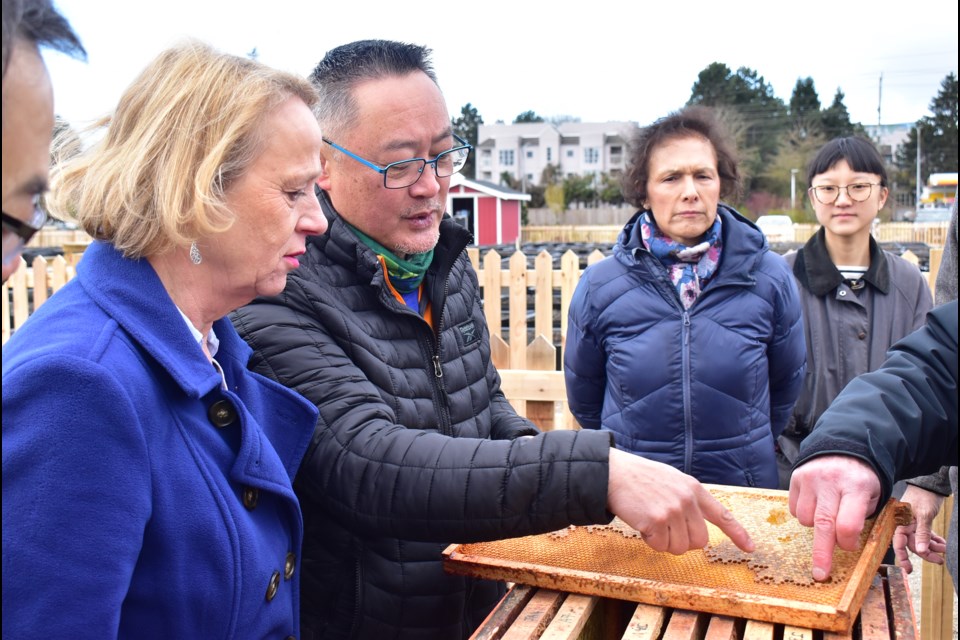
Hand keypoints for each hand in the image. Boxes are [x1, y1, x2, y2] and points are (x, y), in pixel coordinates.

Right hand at [606, 448, 753, 554]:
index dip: (738, 533)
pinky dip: (650, 541)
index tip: (750, 548)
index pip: (722, 515)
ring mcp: (672, 510)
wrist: (613, 473)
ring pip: (680, 548)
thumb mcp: (672, 480)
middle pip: (699, 541)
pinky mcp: (656, 521)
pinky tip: (642, 524)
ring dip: (665, 542)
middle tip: (666, 530)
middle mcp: (687, 500)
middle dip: (683, 542)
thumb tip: (696, 527)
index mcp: (694, 489)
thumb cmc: (640, 478)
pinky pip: (660, 546)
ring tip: (651, 523)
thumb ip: (688, 499)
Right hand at [789, 455, 880, 581]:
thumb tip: (843, 545)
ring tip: (826, 514)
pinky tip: (815, 504)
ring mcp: (811, 478)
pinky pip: (794, 509)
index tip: (849, 548)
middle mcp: (831, 482)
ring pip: (806, 519)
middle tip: (820, 574)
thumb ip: (859, 518)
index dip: (848, 542)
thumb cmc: (860, 480)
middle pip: (824, 524)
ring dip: (815, 526)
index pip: (848, 523)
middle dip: (822, 553)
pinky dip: (803, 514)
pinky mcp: (796, 477)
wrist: (844, 448)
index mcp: (856, 487)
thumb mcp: (871, 496)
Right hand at [893, 484, 946, 572]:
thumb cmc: (923, 496)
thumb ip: (922, 533)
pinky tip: (943, 544)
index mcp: (900, 522)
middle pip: (912, 544)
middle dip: (926, 553)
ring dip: (933, 548)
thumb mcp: (924, 515)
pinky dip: (935, 541)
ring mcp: (912, 524)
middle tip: (939, 561)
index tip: (908, 570)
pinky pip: (927, 536)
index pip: (899, 542)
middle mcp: (904, 525)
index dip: (903, 556)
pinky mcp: (921, 523)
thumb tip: (920, 550)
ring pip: (921, 541)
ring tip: (945, 550)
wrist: (930, 485)